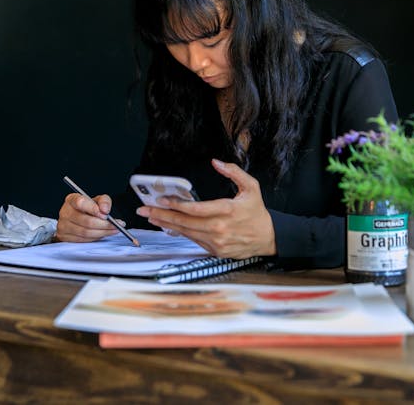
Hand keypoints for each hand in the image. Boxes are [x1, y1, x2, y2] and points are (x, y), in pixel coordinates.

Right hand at [56, 193, 122, 241]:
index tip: (105, 214)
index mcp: (72, 200)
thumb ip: (104, 201)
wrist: (77, 218)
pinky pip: (83, 240)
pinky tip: (103, 233)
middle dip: (104, 224)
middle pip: (86, 221)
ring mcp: (63, 226)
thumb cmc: (88, 208)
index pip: (80, 203)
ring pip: (86, 232)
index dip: (93, 209)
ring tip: (113, 230)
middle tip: (116, 225)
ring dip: (102, 232)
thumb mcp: (97, 200)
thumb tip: (105, 209)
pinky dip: (96, 238)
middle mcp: (65, 212)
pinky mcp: (65, 237)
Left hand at [135, 159, 275, 257]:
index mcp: (228, 210)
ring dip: (167, 225)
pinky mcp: (216, 250)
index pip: (196, 209)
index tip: (163, 199)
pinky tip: (169, 226)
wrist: (268, 238)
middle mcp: (220, 228)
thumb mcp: (251, 186)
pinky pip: (194, 240)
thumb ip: (233, 171)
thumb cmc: (257, 212)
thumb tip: (216, 162)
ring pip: (186, 233)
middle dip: (162, 214)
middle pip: (185, 222)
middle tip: (145, 209)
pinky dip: (180, 233)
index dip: (177, 205)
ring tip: (152, 217)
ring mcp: (217, 241)